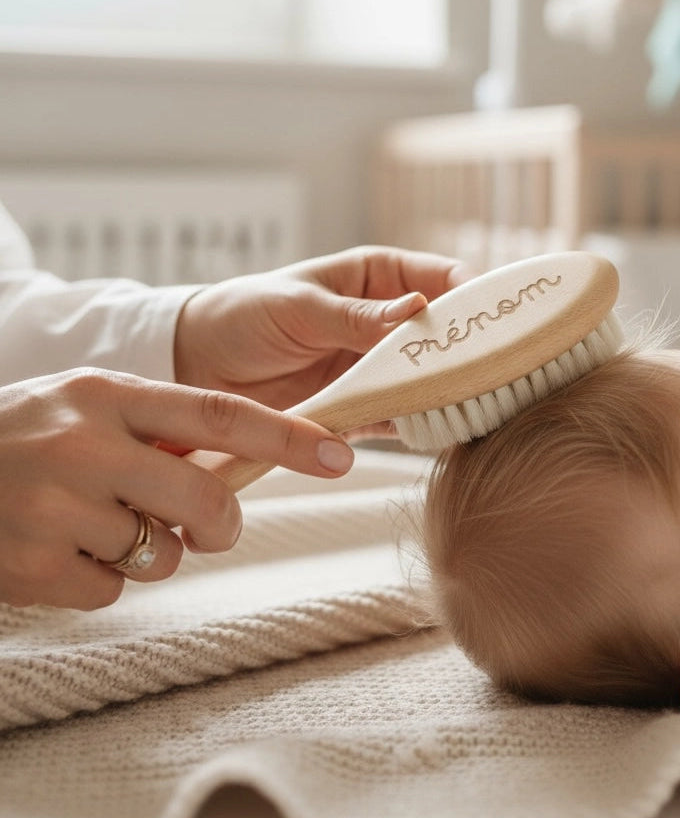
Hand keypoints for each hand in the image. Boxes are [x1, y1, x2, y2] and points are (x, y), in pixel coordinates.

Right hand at [0, 368, 355, 608]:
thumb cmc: (24, 439)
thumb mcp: (88, 407)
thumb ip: (160, 428)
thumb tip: (245, 460)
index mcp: (107, 394)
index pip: (218, 414)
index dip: (288, 437)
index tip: (342, 455)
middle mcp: (83, 445)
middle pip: (207, 501)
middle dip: (224, 524)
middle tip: (210, 526)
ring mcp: (53, 508)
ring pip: (164, 555)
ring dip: (151, 551)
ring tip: (98, 525)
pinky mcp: (31, 567)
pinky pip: (114, 591)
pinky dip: (103, 579)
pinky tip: (62, 550)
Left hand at [173, 246, 470, 415]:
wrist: (197, 365)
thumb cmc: (246, 313)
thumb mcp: (299, 306)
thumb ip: (358, 316)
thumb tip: (419, 310)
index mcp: (378, 277)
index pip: (442, 281)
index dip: (474, 297)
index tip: (498, 320)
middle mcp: (386, 322)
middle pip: (445, 334)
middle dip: (470, 350)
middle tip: (497, 369)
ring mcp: (377, 365)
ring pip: (430, 376)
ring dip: (449, 389)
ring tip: (475, 402)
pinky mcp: (362, 406)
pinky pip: (402, 413)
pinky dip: (419, 420)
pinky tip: (436, 426)